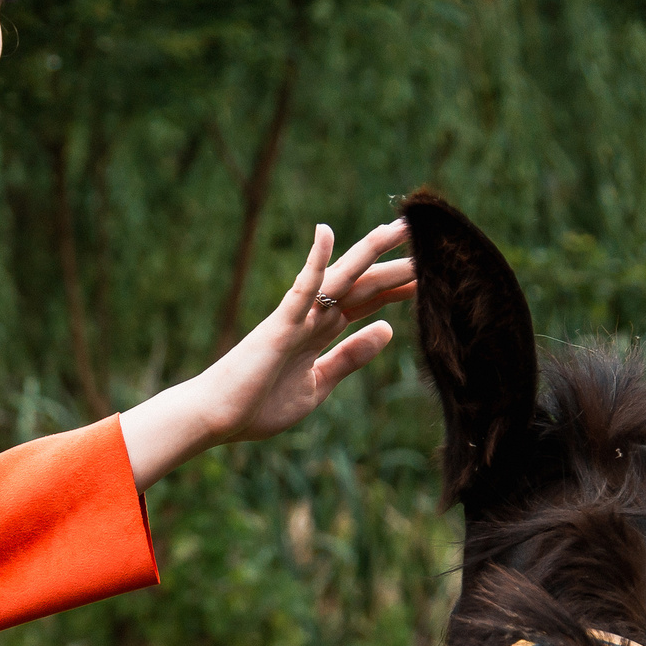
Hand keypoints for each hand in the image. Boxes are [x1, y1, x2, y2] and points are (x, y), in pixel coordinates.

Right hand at [119, 218, 412, 487]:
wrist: (217, 419)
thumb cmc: (258, 405)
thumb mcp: (318, 384)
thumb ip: (350, 357)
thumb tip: (388, 330)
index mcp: (319, 334)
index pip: (367, 304)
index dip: (398, 289)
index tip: (429, 276)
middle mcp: (311, 318)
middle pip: (363, 286)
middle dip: (395, 267)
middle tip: (429, 243)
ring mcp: (296, 317)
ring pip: (340, 278)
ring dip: (369, 252)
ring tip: (397, 227)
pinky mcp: (279, 323)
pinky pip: (300, 287)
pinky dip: (314, 260)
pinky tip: (326, 232)